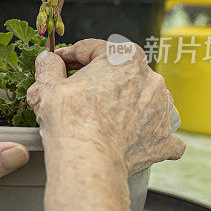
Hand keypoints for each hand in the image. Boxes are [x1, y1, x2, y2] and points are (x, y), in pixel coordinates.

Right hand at [27, 39, 184, 174]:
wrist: (88, 161)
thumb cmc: (71, 122)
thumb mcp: (47, 87)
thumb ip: (48, 67)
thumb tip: (47, 60)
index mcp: (124, 57)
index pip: (93, 48)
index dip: (70, 55)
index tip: (60, 64)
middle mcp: (150, 78)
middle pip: (120, 71)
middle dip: (99, 78)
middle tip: (77, 91)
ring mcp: (161, 108)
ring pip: (143, 97)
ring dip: (126, 102)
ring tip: (102, 115)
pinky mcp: (163, 137)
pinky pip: (157, 130)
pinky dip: (146, 132)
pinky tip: (132, 136)